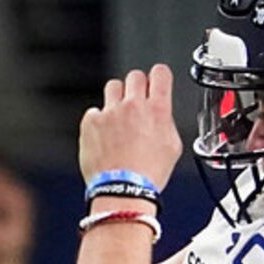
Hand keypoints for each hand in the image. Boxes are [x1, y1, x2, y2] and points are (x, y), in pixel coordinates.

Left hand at [79, 65, 182, 193]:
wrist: (122, 190)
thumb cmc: (147, 175)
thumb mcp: (172, 148)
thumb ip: (166, 124)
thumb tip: (162, 118)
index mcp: (157, 109)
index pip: (160, 73)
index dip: (158, 77)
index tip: (155, 83)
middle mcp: (133, 106)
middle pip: (135, 76)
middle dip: (136, 87)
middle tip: (135, 105)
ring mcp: (110, 112)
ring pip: (113, 87)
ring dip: (116, 99)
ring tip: (118, 120)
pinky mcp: (91, 122)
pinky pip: (94, 111)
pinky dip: (98, 121)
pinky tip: (103, 137)